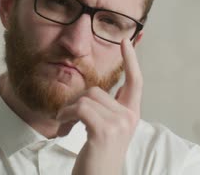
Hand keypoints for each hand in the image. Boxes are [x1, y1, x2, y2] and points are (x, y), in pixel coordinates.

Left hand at [56, 39, 142, 174]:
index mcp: (131, 115)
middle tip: (68, 119)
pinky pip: (80, 108)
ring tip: (67, 125)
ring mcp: (119, 124)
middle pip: (97, 90)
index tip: (124, 41)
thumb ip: (108, 110)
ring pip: (86, 98)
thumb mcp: (106, 129)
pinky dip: (66, 116)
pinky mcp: (105, 130)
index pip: (136, 81)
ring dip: (69, 111)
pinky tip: (64, 128)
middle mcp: (129, 117)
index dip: (131, 60)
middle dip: (77, 102)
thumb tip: (100, 92)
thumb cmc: (97, 157)